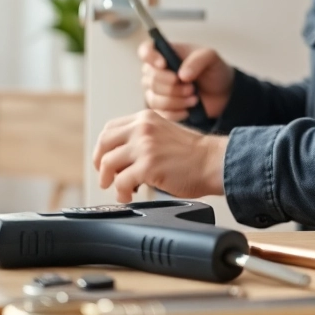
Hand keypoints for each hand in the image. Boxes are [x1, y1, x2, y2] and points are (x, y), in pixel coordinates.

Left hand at [93, 110, 227, 203]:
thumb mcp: (164, 132)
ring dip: (109, 180)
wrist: (214, 162)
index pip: (110, 129)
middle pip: (104, 144)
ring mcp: (144, 147)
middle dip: (100, 163)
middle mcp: (142, 128)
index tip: (104, 160)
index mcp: (145, 118)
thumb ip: (144, 138)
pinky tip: (129, 196)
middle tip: (105, 177)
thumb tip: (122, 156)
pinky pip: (122, 182)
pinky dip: (121, 192)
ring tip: (119, 190)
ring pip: (108, 164)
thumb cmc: (194, 154)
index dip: (103, 147)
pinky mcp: (148, 166)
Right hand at [138, 40, 233, 120]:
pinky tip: (188, 110)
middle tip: (192, 87)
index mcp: (166, 54)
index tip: (163, 64)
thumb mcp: (211, 58)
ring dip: (175, 101)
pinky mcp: (162, 109)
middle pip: (149, 80)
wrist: (222, 93)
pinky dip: (175, 113)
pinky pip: (160, 114)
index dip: (149, 57)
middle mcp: (156, 72)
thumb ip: (197, 60)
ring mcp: (157, 91)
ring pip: (154, 99)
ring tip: (194, 98)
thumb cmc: (213, 70)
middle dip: (172, 86)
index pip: (146, 51)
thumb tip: (181, 75)